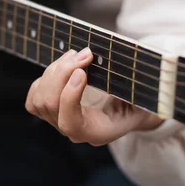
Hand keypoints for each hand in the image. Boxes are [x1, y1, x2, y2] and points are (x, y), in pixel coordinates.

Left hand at [25, 47, 163, 145]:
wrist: (131, 108)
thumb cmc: (141, 102)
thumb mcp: (147, 99)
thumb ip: (142, 93)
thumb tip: (150, 77)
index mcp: (98, 133)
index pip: (71, 124)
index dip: (70, 97)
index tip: (83, 70)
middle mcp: (75, 131)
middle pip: (50, 105)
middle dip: (62, 73)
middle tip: (84, 52)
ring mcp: (59, 122)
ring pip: (40, 99)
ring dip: (54, 71)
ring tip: (75, 55)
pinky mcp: (51, 111)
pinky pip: (34, 98)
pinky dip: (44, 78)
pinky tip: (63, 66)